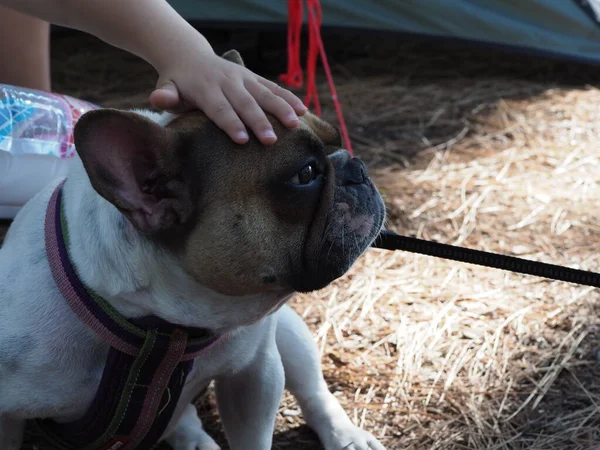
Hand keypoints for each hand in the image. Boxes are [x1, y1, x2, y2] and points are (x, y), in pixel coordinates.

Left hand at [149, 52, 306, 144]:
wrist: (190, 56)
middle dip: (259, 122)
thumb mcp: (167, 87)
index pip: (219, 108)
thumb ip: (165, 96)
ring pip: (265, 94)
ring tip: (296, 124)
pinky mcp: (254, 78)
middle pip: (246, 103)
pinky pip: (274, 88)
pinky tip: (304, 111)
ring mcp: (244, 79)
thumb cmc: (178, 83)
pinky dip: (289, 98)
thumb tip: (159, 99)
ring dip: (281, 109)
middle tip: (271, 140)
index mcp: (206, 89)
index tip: (242, 139)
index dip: (230, 123)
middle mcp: (228, 82)